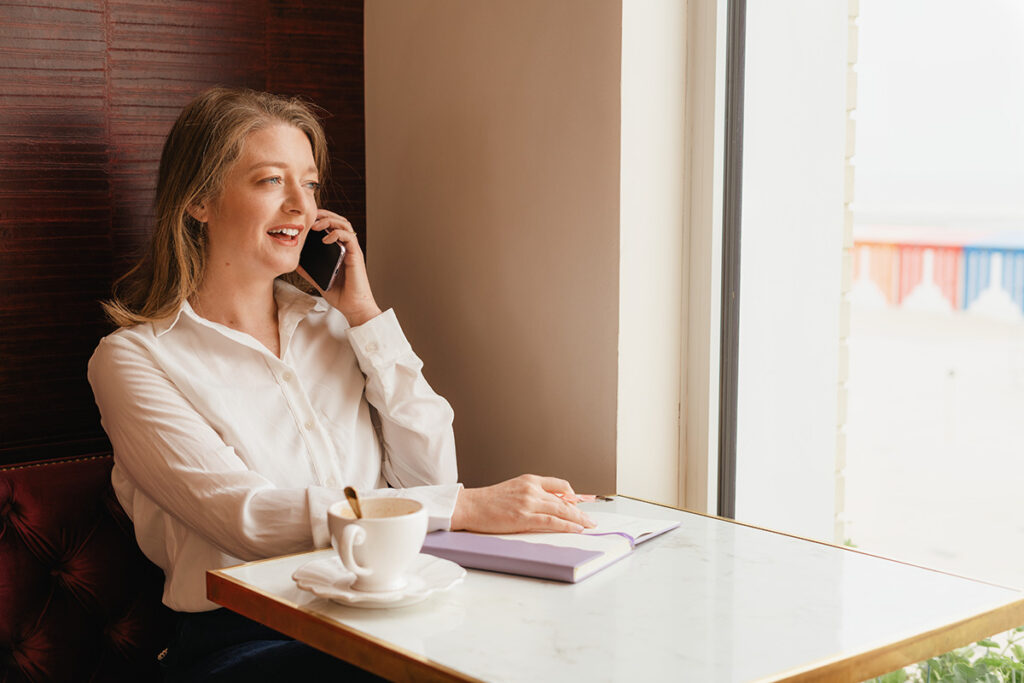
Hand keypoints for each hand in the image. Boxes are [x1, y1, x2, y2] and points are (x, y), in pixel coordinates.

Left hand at [296, 210, 382, 326]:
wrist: (353, 307)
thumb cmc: (341, 295)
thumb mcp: (318, 280)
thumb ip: (308, 271)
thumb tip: (294, 262)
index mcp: (339, 250)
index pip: (332, 226)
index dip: (321, 219)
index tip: (306, 219)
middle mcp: (347, 247)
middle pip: (339, 220)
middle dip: (325, 214)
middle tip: (310, 216)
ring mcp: (352, 250)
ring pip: (345, 224)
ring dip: (330, 220)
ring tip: (315, 226)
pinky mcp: (355, 255)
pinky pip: (349, 237)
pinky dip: (337, 233)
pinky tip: (325, 239)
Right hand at [450, 474, 596, 533]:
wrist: (469, 506)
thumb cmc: (488, 501)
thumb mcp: (513, 490)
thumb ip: (532, 495)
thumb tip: (551, 505)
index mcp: (529, 480)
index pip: (559, 485)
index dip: (573, 496)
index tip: (580, 504)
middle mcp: (531, 489)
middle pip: (564, 500)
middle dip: (580, 511)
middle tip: (591, 520)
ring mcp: (528, 503)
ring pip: (561, 511)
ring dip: (578, 520)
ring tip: (588, 526)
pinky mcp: (523, 518)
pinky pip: (551, 522)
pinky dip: (566, 526)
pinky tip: (575, 529)